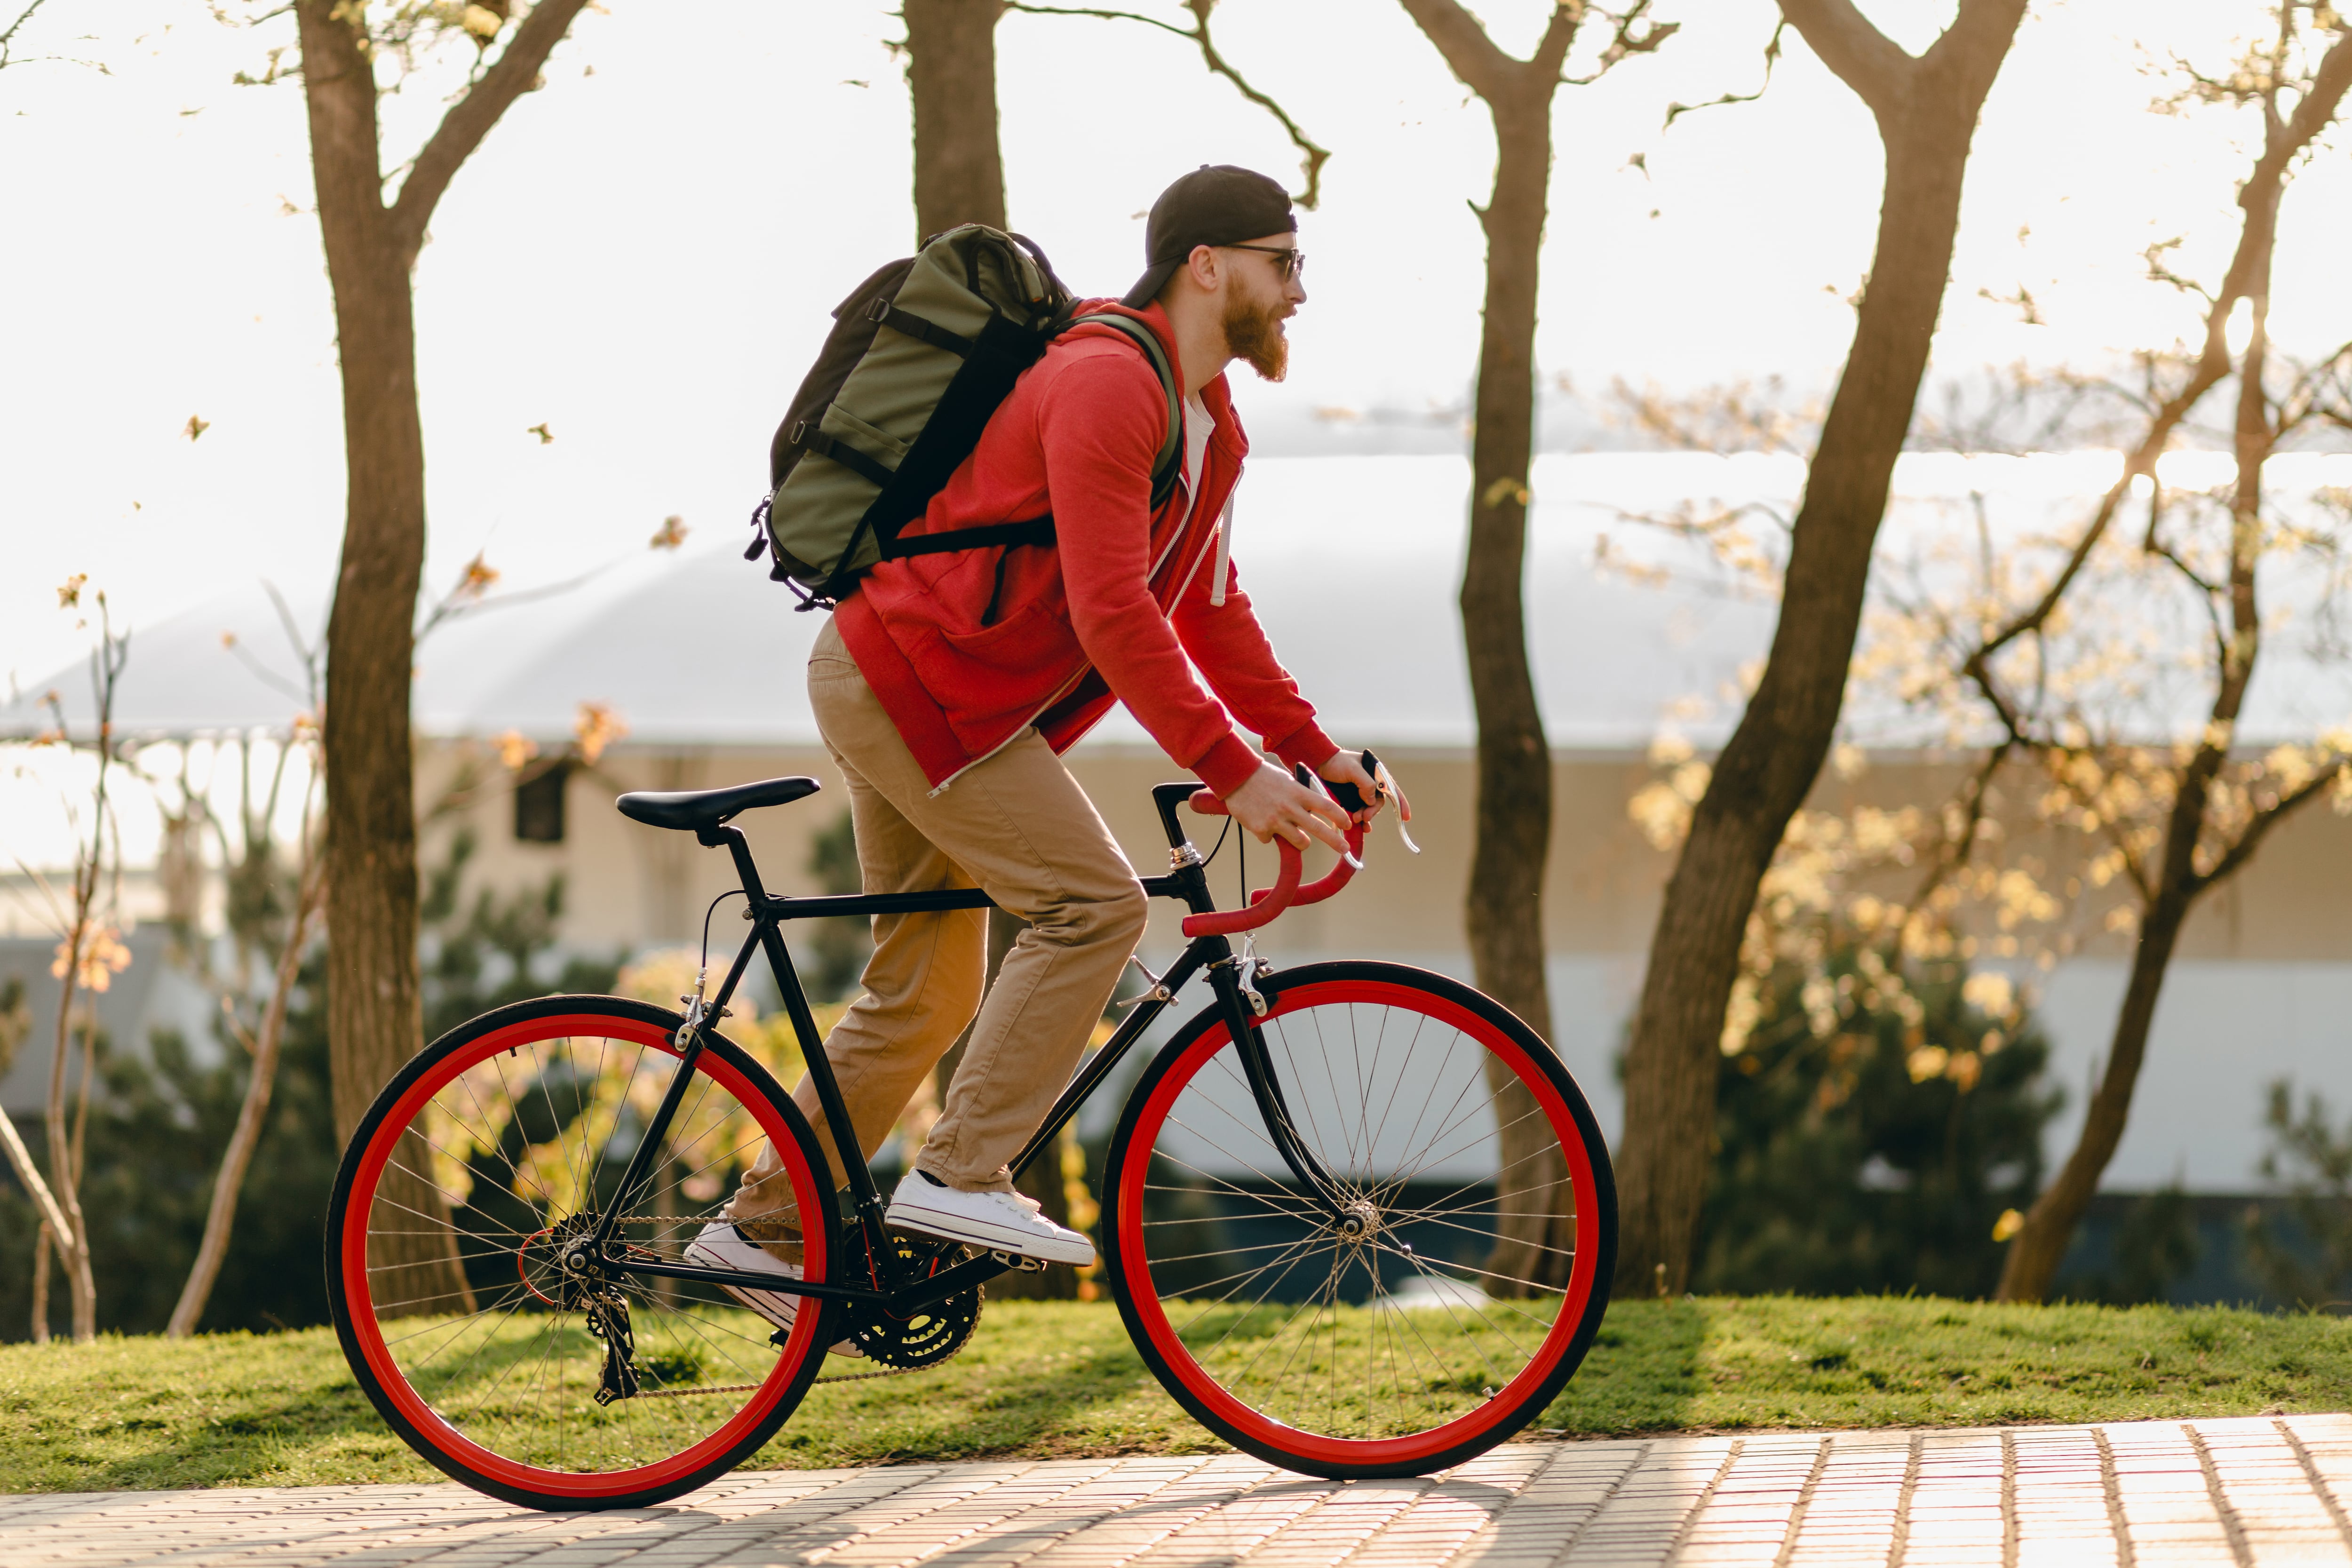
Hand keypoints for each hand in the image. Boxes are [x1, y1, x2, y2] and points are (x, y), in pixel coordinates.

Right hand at [1223, 762, 1352, 853]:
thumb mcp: (1288, 780)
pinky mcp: (1261, 830)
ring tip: (1291, 832)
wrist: (1236, 777)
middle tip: (1345, 850)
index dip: (1341, 818)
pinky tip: (1261, 820)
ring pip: (1300, 842)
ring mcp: (1275, 820)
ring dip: (1300, 840)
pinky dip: (1268, 833)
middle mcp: (1290, 808)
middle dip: (1335, 842)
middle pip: (1319, 829)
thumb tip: (1317, 809)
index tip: (1348, 825)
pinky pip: (1271, 840)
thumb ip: (1302, 795)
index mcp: (1298, 793)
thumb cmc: (1264, 777)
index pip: (1327, 806)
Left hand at [1319, 750, 1411, 826]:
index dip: (1400, 803)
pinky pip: (1359, 813)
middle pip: (1378, 802)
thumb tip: (1371, 800)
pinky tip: (1361, 828)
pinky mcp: (1350, 800)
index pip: (1391, 789)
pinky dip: (1361, 821)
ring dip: (1366, 817)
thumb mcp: (1352, 769)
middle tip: (1363, 817)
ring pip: (1369, 809)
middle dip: (1373, 811)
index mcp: (1375, 773)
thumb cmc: (1336, 762)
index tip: (1406, 817)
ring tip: (1357, 820)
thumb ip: (1365, 783)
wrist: (1318, 764)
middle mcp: (1370, 784)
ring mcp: (1360, 793)